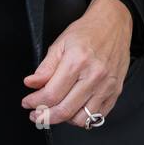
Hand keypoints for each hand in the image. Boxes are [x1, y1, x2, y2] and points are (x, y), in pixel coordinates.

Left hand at [21, 0, 132, 129]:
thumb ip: (45, 67)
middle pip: (65, 110)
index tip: (28, 103)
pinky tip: (73, 110)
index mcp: (77, 62)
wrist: (113, 24)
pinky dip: (83, 118)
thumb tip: (31, 84)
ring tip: (55, 112)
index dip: (35, 102)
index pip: (51, 94)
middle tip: (36, 115)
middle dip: (45, 117)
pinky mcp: (116, 92)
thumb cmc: (87, 32)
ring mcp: (107, 86)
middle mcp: (94, 76)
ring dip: (64, 120)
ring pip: (82, 119)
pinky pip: (98, 116)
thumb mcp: (60, 43)